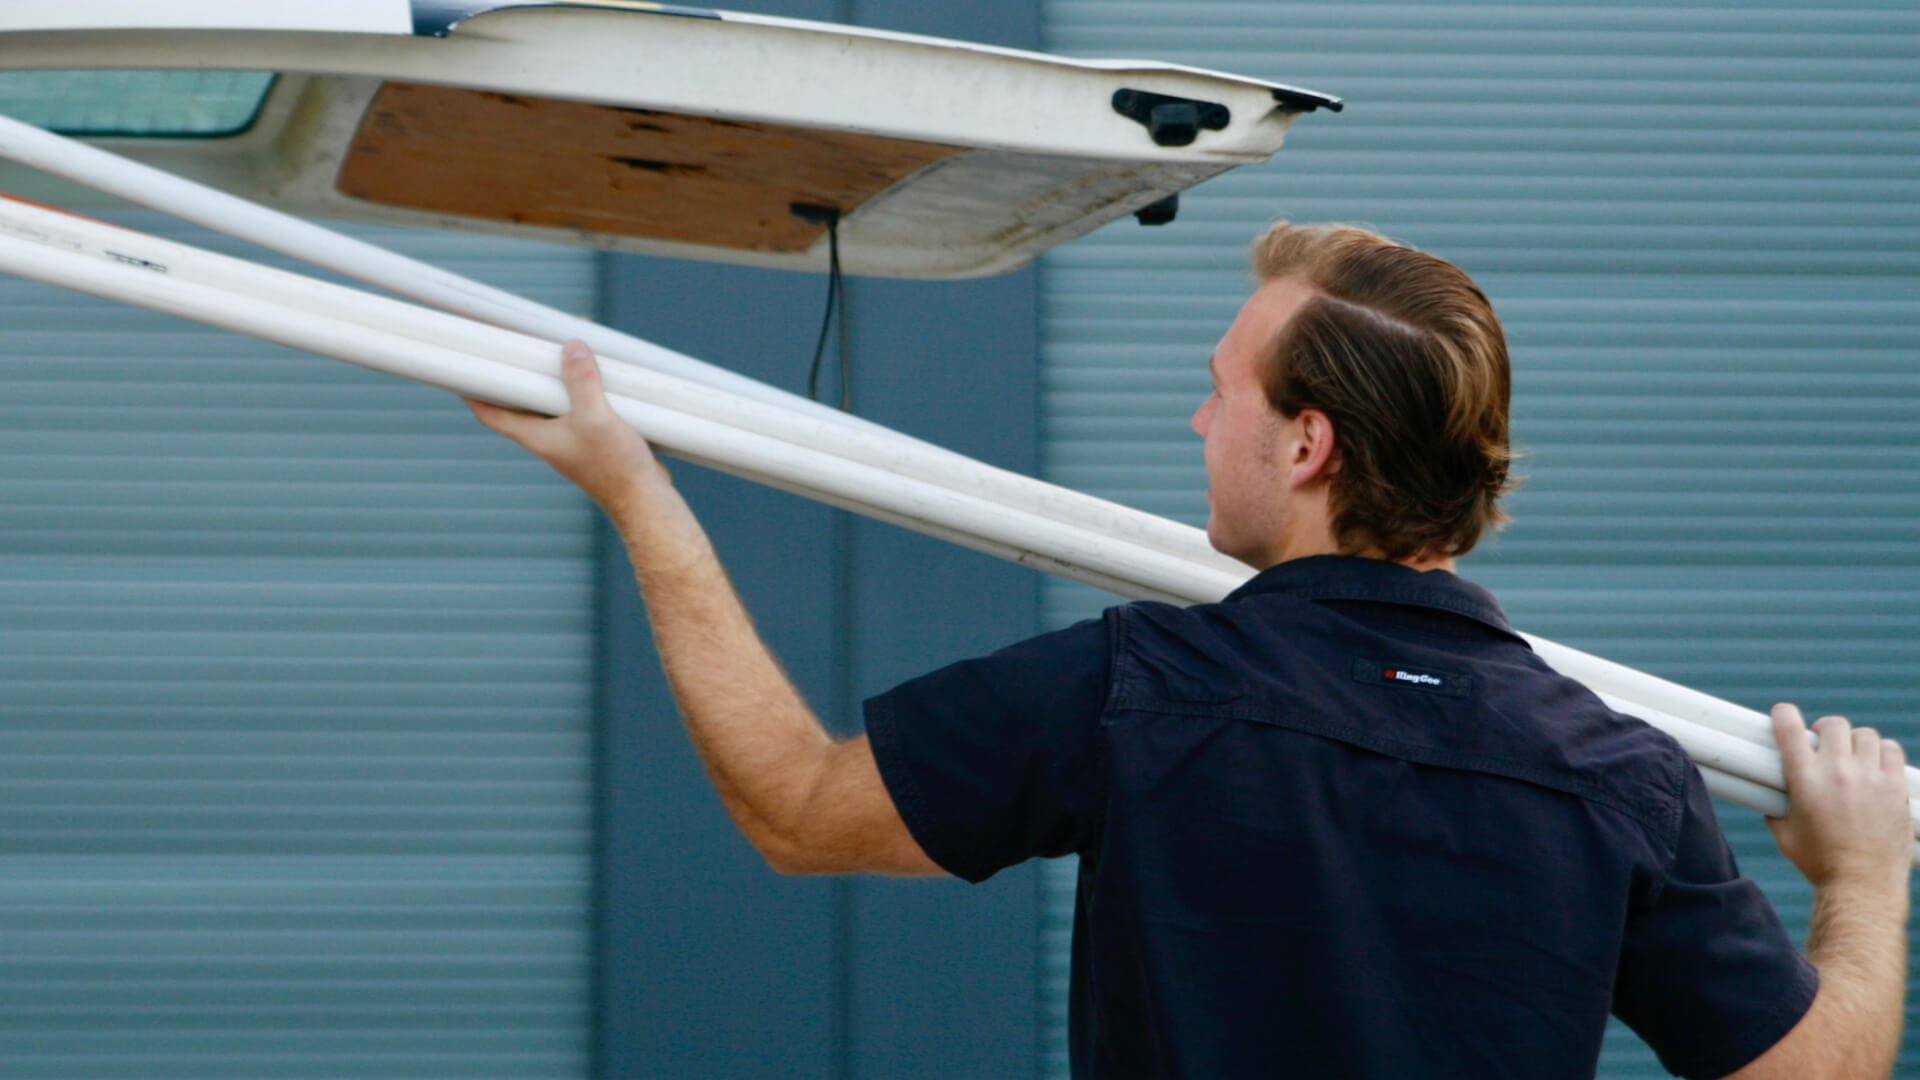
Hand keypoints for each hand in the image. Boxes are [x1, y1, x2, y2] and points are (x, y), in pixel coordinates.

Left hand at [466, 340, 668, 515]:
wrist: (646, 499)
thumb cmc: (615, 467)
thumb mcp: (595, 417)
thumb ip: (581, 381)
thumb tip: (571, 347)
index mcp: (537, 436)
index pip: (491, 413)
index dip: (473, 393)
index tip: (461, 372)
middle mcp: (550, 438)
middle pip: (523, 402)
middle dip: (519, 375)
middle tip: (515, 347)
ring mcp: (573, 439)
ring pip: (556, 403)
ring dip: (557, 378)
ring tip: (561, 350)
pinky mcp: (596, 439)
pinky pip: (583, 407)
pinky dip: (585, 388)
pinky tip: (600, 374)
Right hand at [1767, 703, 1911, 890]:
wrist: (1861, 884)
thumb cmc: (1819, 862)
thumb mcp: (1783, 834)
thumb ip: (1775, 807)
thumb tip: (1770, 797)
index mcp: (1805, 780)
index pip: (1789, 729)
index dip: (1783, 714)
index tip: (1783, 714)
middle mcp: (1838, 772)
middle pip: (1832, 725)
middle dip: (1823, 730)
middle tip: (1822, 743)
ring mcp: (1870, 778)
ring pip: (1864, 735)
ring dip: (1854, 741)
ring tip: (1851, 755)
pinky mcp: (1894, 788)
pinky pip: (1891, 751)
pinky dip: (1881, 752)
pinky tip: (1875, 764)